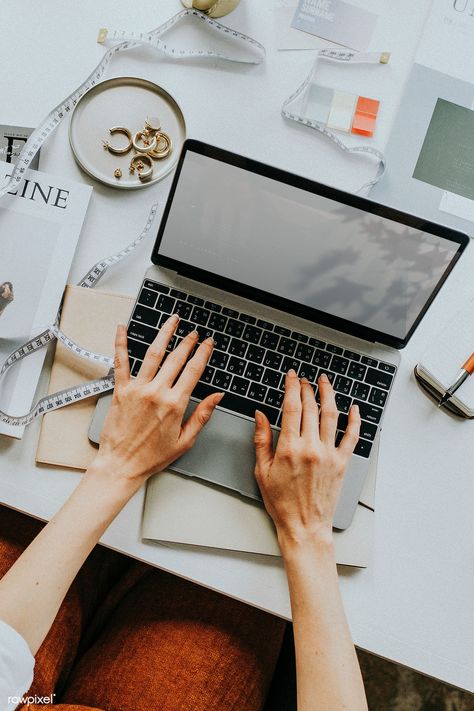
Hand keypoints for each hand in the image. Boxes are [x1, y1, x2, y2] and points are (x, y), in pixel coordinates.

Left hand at [91, 315, 222, 491]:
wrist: (121, 464)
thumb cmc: (151, 457)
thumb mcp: (185, 440)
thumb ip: (202, 415)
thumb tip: (217, 397)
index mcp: (175, 404)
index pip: (193, 371)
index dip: (203, 353)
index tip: (208, 343)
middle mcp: (156, 392)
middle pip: (176, 358)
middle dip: (188, 341)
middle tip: (194, 332)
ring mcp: (137, 389)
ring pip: (153, 353)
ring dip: (164, 334)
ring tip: (172, 321)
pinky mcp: (121, 390)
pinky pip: (121, 361)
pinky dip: (121, 342)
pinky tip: (122, 328)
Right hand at [254, 370, 359, 545]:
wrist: (304, 526)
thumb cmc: (282, 503)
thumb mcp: (262, 471)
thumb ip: (261, 440)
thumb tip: (260, 416)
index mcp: (289, 448)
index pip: (292, 407)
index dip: (292, 387)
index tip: (291, 377)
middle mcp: (311, 447)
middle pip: (311, 407)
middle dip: (307, 388)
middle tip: (304, 379)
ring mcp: (329, 454)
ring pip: (332, 415)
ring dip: (329, 394)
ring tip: (325, 382)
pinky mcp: (342, 463)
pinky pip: (352, 436)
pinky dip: (355, 420)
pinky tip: (353, 408)